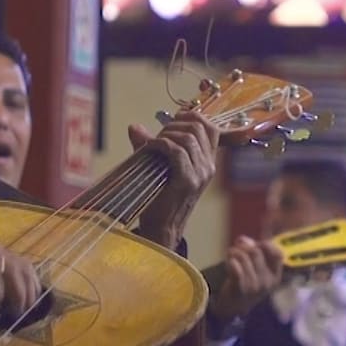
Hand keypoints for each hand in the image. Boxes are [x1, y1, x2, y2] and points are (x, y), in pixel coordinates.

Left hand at [127, 111, 219, 249]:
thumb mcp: (160, 166)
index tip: (173, 119)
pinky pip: (176, 151)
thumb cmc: (160, 198)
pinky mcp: (187, 180)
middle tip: (157, 136)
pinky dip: (160, 144)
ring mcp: (200, 174)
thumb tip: (135, 127)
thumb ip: (152, 145)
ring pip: (188, 138)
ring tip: (152, 144)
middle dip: (175, 125)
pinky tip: (149, 148)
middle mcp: (208, 166)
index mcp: (207, 162)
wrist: (161, 227)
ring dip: (166, 135)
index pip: (211, 128)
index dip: (192, 117)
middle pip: (199, 128)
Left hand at [208, 236, 285, 319]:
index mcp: (275, 276)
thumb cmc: (246, 284)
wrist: (233, 308)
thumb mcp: (257, 270)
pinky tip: (229, 263)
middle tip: (236, 249)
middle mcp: (267, 282)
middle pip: (256, 252)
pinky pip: (236, 268)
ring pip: (243, 257)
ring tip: (230, 256)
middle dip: (243, 247)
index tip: (256, 244)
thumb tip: (244, 240)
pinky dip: (230, 262)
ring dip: (234, 253)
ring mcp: (254, 287)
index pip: (278, 254)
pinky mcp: (240, 289)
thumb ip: (253, 252)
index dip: (267, 245)